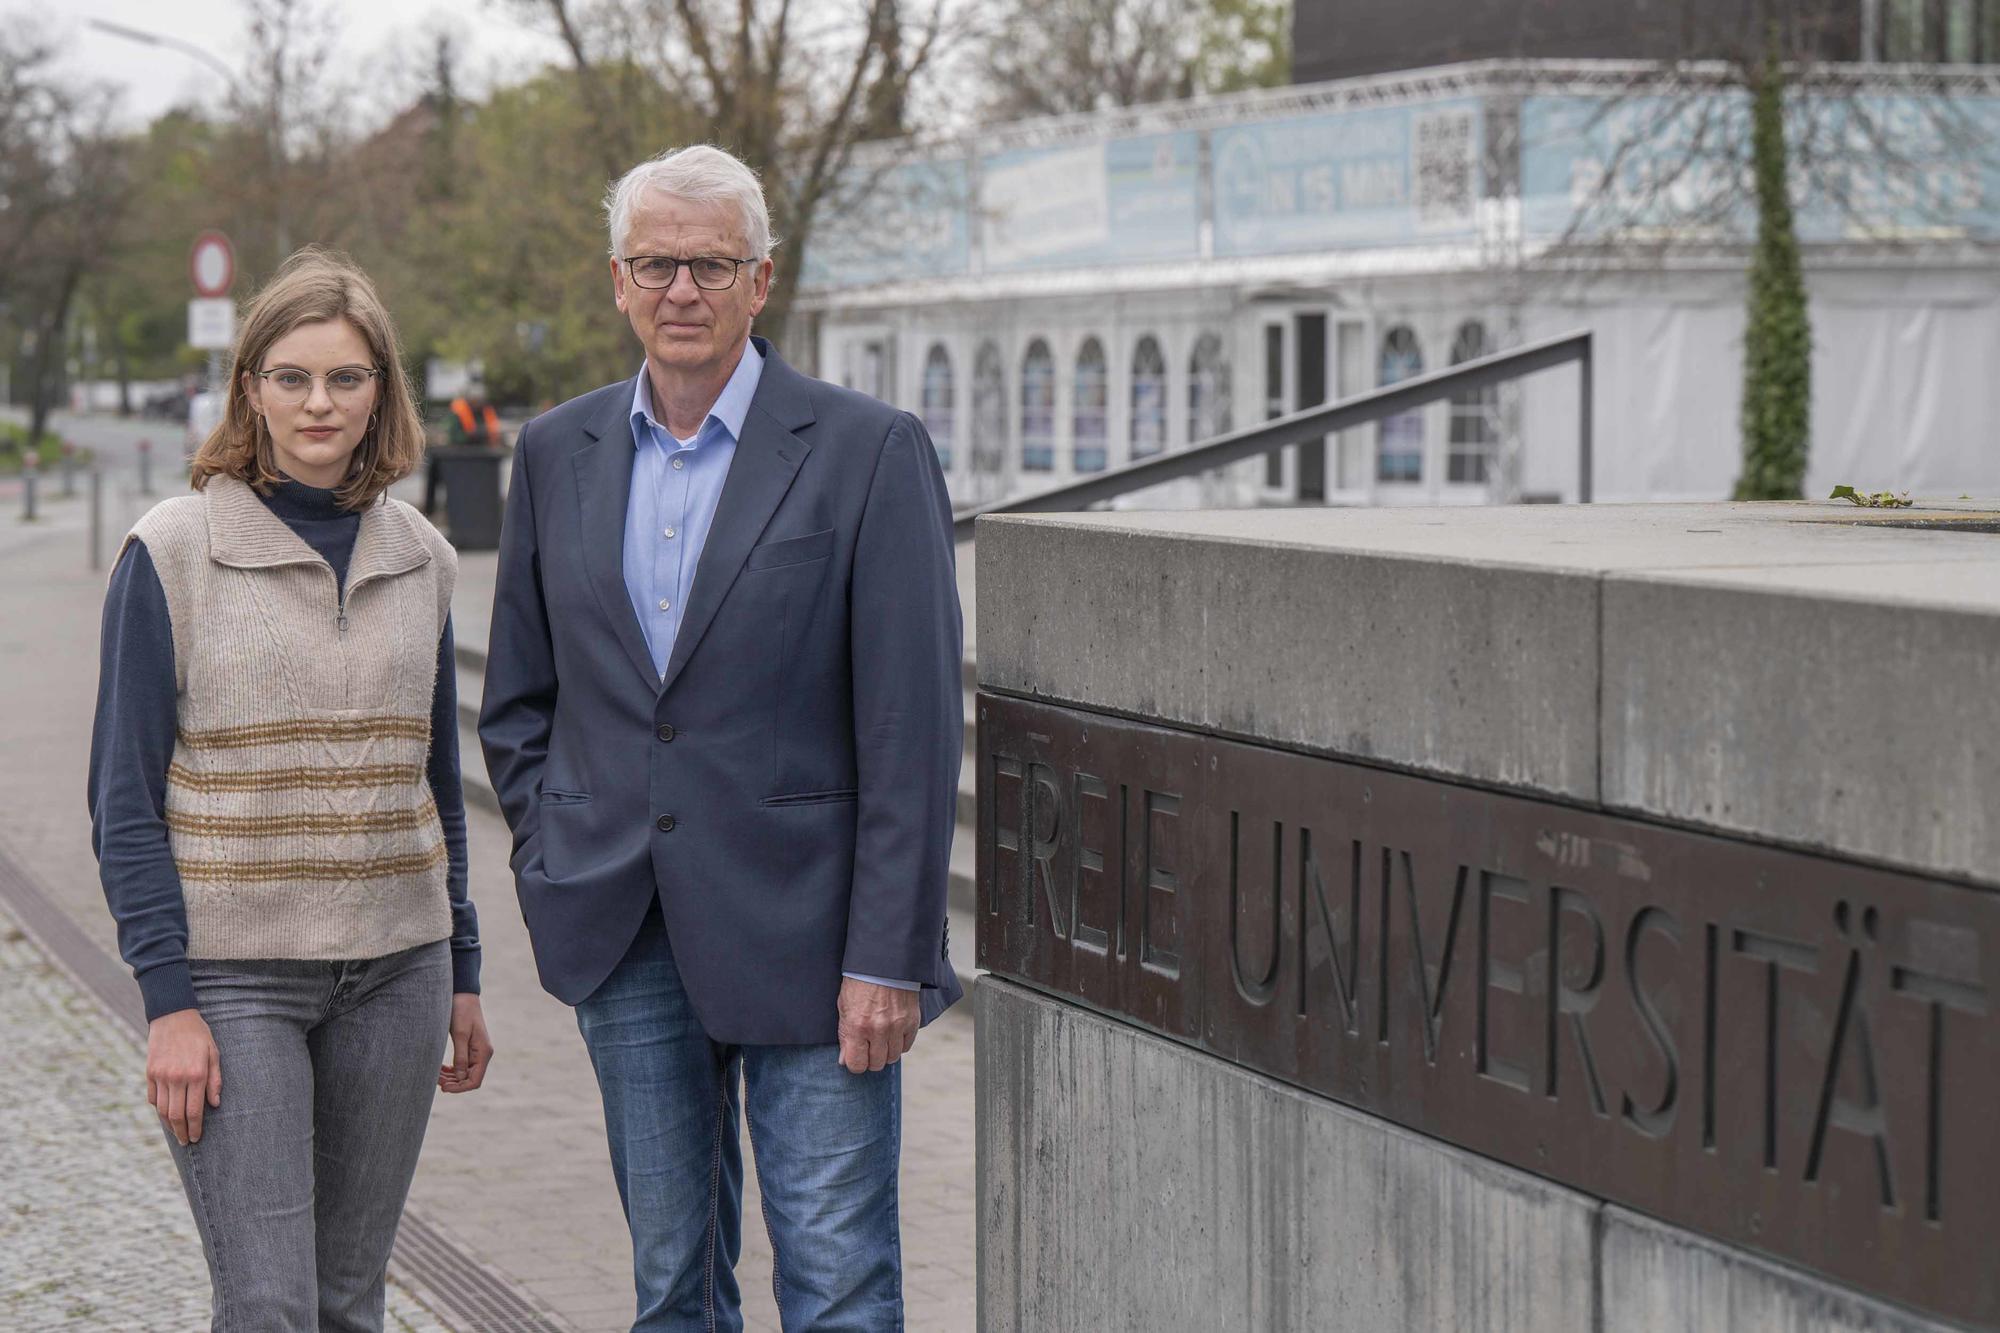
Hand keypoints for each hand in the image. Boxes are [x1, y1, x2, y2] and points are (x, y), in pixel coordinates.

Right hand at [147, 1008, 220, 1145]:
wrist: (173, 1016)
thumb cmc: (199, 1035)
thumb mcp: (214, 1053)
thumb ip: (215, 1080)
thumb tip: (214, 1104)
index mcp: (196, 1074)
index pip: (194, 1111)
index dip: (195, 1128)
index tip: (196, 1138)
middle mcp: (177, 1077)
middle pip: (177, 1115)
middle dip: (182, 1132)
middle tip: (186, 1142)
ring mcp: (161, 1076)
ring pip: (163, 1109)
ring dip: (169, 1124)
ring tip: (177, 1133)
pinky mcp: (150, 1073)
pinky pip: (153, 1098)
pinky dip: (159, 1109)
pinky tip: (166, 1114)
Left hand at [439, 993, 493, 1092]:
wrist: (463, 995)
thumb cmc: (462, 1011)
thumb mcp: (460, 1034)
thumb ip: (461, 1057)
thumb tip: (460, 1077)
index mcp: (484, 1052)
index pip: (475, 1080)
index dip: (460, 1088)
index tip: (444, 1088)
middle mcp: (482, 1054)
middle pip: (470, 1079)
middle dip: (453, 1083)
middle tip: (435, 1080)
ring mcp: (476, 1051)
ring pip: (465, 1073)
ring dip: (451, 1077)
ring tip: (436, 1075)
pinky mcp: (470, 1048)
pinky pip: (462, 1065)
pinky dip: (451, 1070)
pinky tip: (441, 1070)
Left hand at [836, 978, 920, 1073]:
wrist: (883, 961)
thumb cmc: (859, 982)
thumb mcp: (844, 1007)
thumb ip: (845, 1035)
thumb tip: (845, 1060)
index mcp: (857, 1026)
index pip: (857, 1064)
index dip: (855, 1064)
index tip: (855, 1057)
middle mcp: (878, 1030)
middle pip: (876, 1064)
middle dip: (870, 1059)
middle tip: (868, 1048)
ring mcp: (897, 1026)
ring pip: (892, 1057)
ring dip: (886, 1052)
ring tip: (881, 1039)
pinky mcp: (912, 1021)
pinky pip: (906, 1046)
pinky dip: (899, 1043)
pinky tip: (893, 1034)